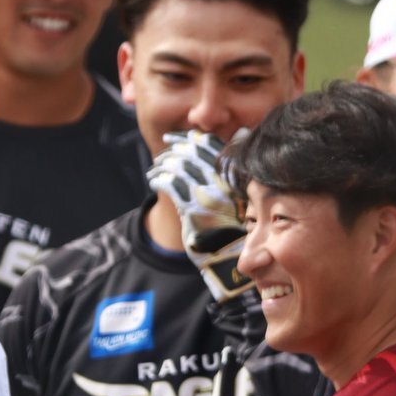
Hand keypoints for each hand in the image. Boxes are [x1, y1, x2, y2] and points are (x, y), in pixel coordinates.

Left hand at [147, 131, 251, 302]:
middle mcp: (221, 183)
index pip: (213, 148)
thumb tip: (227, 160)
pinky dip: (159, 179)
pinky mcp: (191, 209)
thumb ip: (231, 182)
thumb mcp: (242, 202)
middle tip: (167, 142)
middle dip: (177, 145)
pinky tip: (154, 180)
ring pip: (179, 166)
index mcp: (234, 178)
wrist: (233, 260)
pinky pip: (170, 185)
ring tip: (157, 165)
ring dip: (164, 163)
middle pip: (194, 152)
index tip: (187, 136)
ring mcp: (206, 195)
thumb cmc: (237, 233)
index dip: (197, 139)